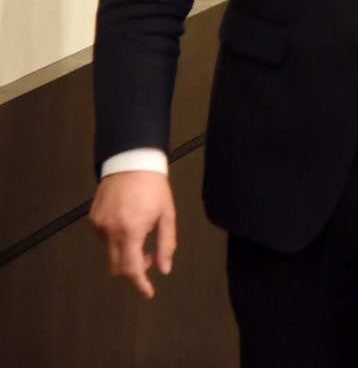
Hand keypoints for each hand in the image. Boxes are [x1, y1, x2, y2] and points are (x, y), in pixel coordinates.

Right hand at [89, 171, 176, 298]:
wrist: (132, 162)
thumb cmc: (154, 187)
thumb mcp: (167, 215)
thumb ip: (166, 244)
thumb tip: (164, 269)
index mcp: (131, 231)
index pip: (131, 269)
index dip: (139, 284)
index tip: (148, 293)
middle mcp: (110, 231)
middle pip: (117, 267)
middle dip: (133, 271)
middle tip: (151, 259)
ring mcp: (98, 226)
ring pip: (110, 254)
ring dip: (126, 254)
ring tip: (143, 234)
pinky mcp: (93, 220)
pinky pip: (104, 239)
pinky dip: (118, 241)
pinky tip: (130, 224)